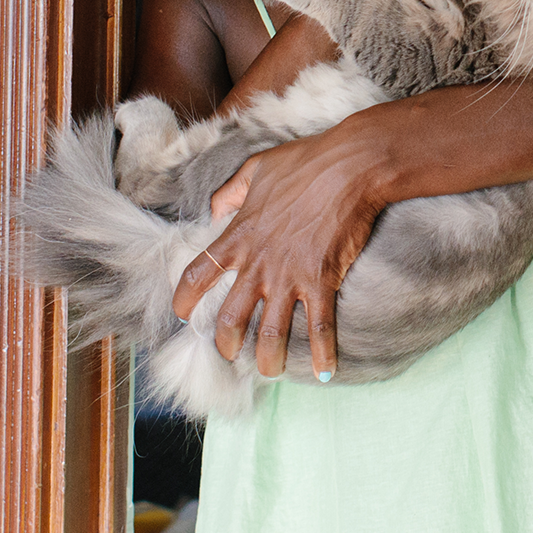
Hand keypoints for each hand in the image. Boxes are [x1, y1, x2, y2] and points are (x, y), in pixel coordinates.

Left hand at [170, 116, 404, 382]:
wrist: (350, 166)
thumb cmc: (306, 161)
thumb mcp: (256, 168)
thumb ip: (229, 192)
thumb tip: (214, 211)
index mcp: (239, 236)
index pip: (198, 275)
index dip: (185, 300)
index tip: (182, 315)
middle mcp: (259, 263)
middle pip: (231, 317)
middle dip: (226, 343)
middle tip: (230, 353)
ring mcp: (290, 276)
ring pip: (271, 332)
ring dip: (267, 359)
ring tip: (268, 371)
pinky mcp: (322, 281)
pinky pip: (320, 326)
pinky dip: (322, 353)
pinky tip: (324, 371)